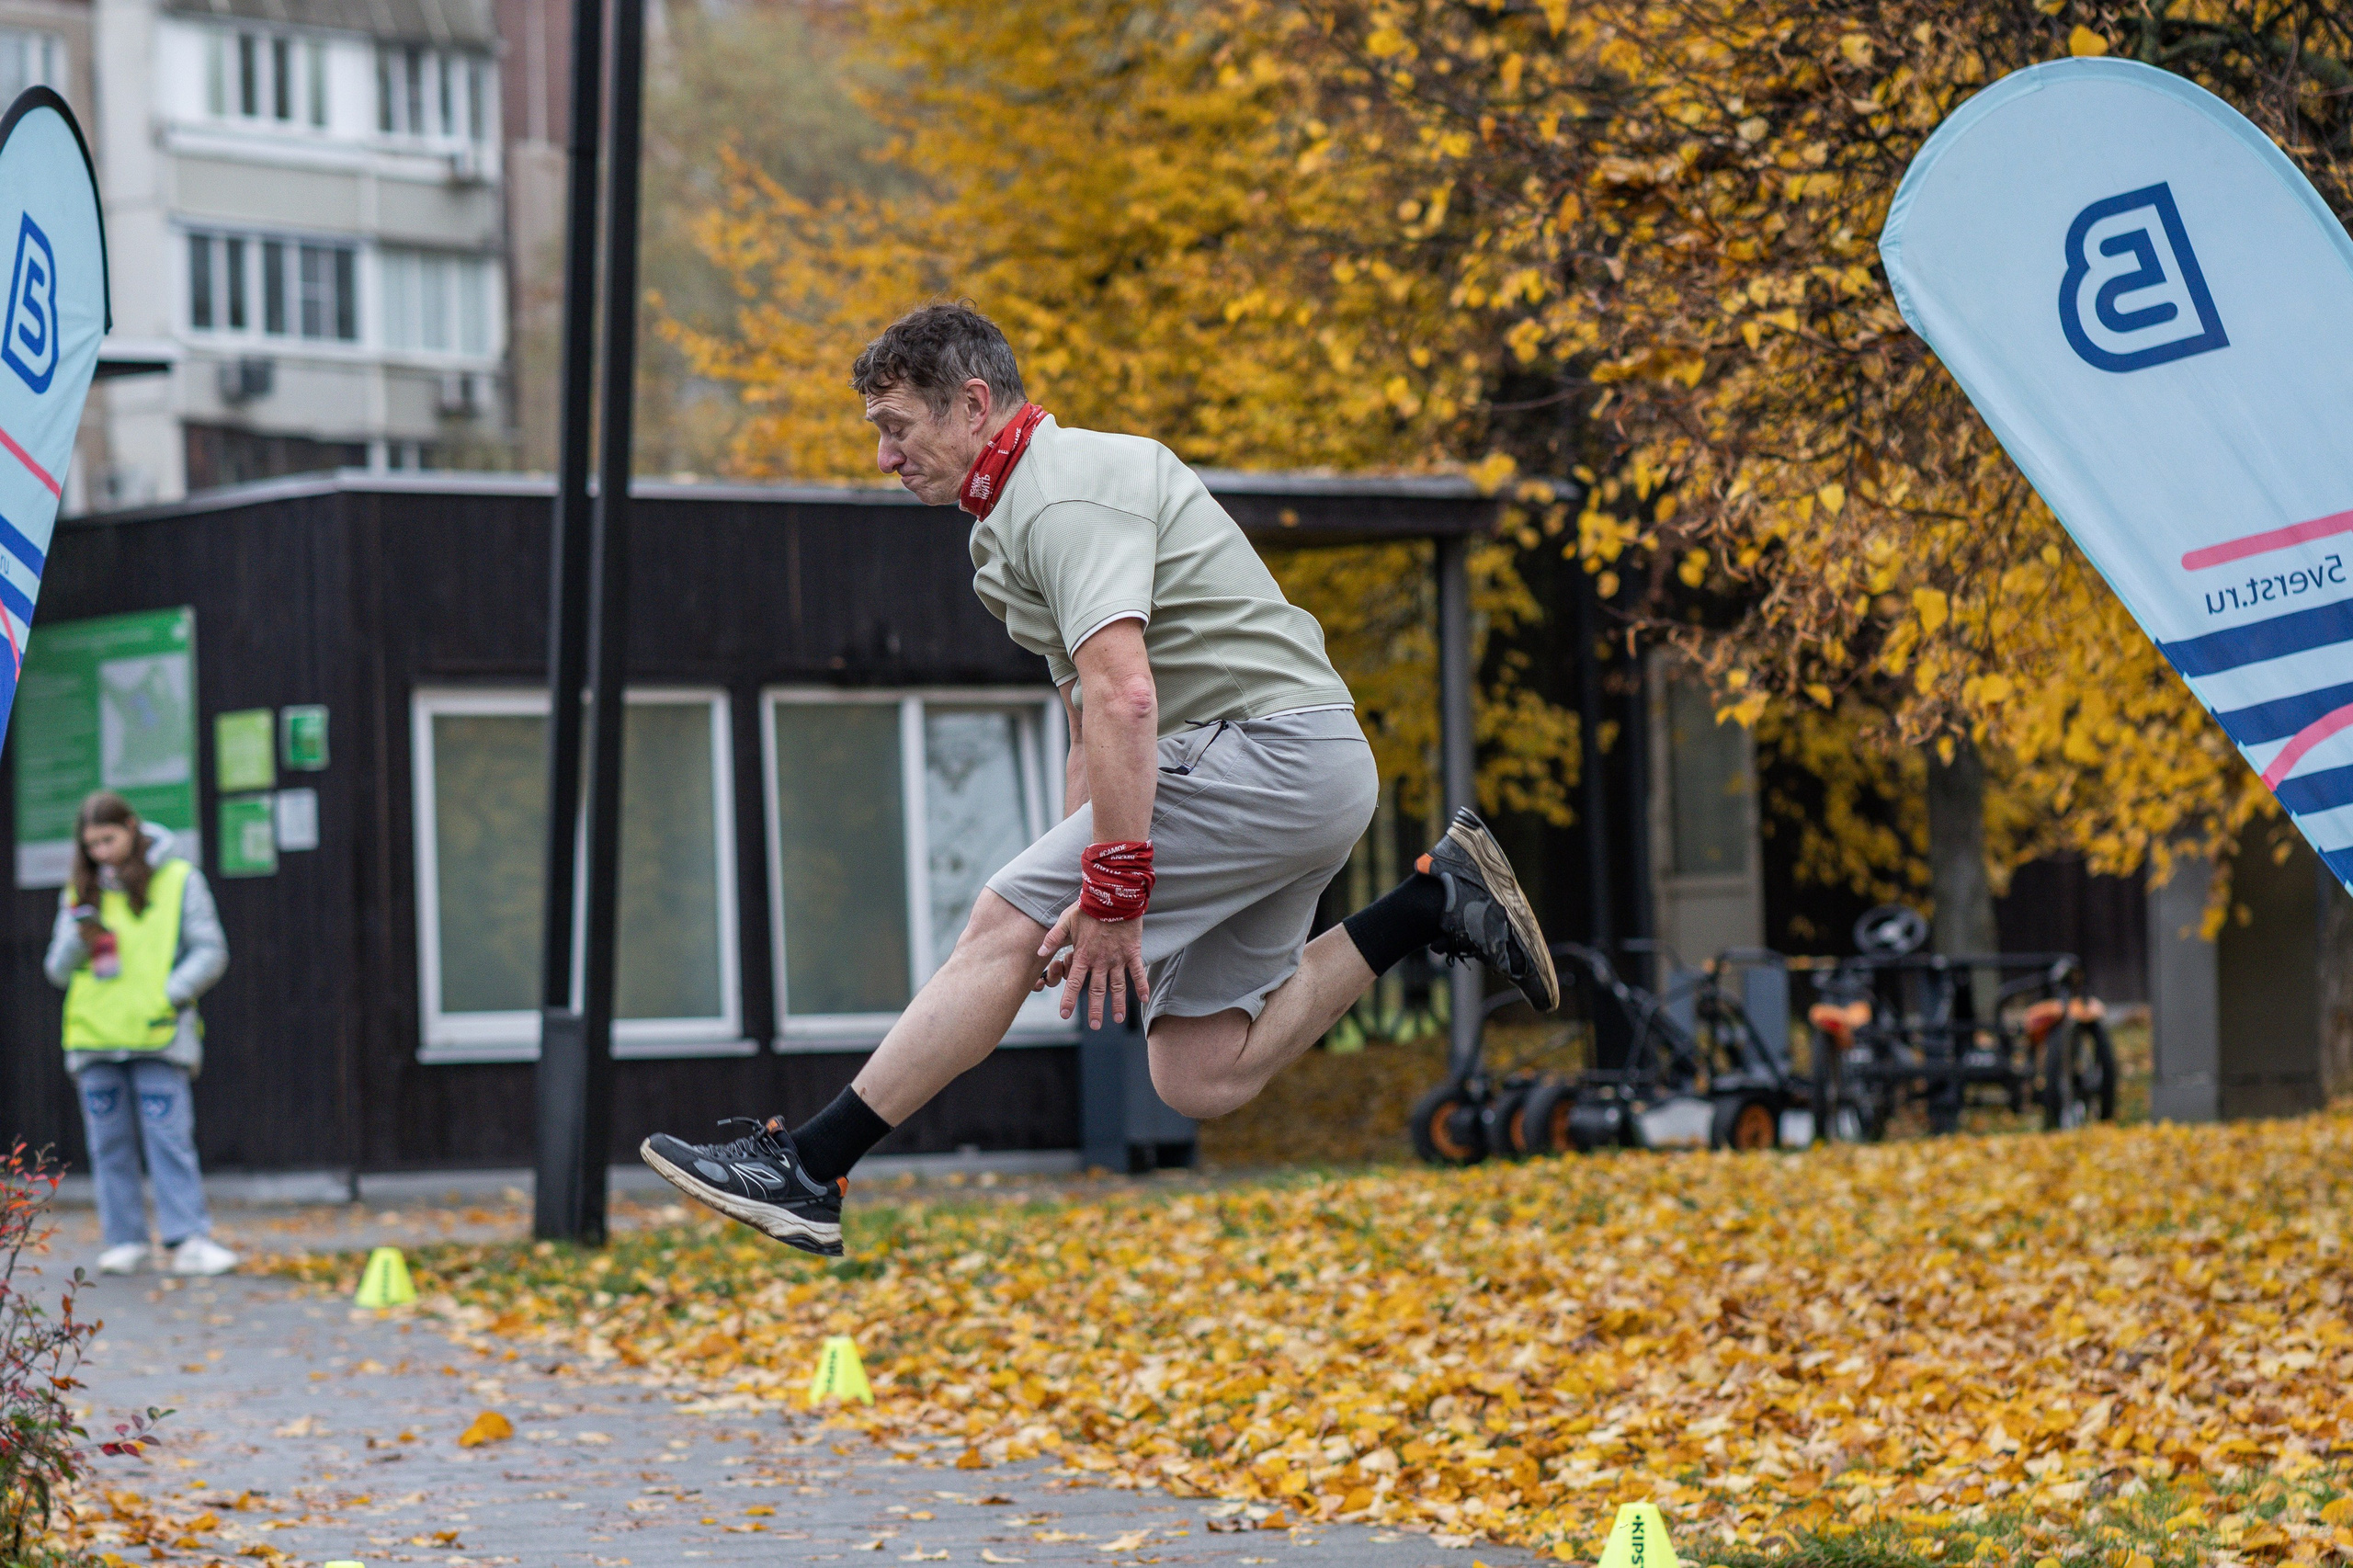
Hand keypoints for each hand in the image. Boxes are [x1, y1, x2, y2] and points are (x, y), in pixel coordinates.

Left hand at [1038, 901, 1148, 1027]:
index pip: (1074, 983)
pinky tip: (1144, 999)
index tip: (1065, 1015)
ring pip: (1118, 986)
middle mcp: (1100, 961)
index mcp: (1083, 955)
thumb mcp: (1065, 921)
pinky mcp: (1132, 951)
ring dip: (1118, 1003)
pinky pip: (1138, 971)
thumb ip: (1053, 938)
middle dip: (1096, 1010)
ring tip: (1118, 1019)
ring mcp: (1117, 958)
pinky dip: (1142, 985)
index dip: (1069, 1000)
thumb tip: (1039, 953)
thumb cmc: (1087, 908)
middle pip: (1097, 990)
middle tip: (1096, 1026)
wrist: (1113, 895)